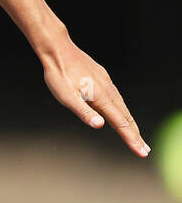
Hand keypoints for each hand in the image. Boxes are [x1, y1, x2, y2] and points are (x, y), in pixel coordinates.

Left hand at [42, 35, 149, 156]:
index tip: (142, 152)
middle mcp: (108, 90)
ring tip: (135, 134)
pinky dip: (122, 109)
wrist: (58, 50)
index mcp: (100, 97)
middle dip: (135, 134)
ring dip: (130, 122)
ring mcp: (106, 83)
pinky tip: (120, 111)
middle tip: (144, 150)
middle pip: (126, 117)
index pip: (120, 123)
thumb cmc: (59, 75)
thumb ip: (84, 112)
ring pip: (122, 106)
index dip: (131, 139)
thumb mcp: (67, 97)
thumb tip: (100, 125)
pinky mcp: (102, 77)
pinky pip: (117, 97)